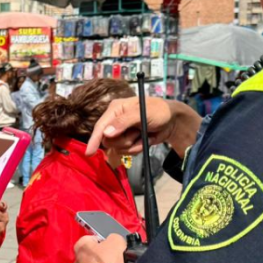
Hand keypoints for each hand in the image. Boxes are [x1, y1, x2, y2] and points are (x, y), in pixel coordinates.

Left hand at [74, 235, 127, 262]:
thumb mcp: (116, 240)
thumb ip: (114, 237)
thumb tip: (115, 241)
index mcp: (81, 245)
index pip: (95, 238)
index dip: (107, 241)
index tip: (114, 245)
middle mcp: (77, 258)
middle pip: (96, 253)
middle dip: (106, 255)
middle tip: (117, 257)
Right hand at [86, 97, 201, 157]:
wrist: (172, 122)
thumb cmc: (158, 111)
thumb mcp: (141, 113)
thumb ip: (123, 122)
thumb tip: (107, 132)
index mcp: (115, 110)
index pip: (100, 126)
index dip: (94, 139)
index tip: (89, 153)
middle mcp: (115, 121)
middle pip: (108, 140)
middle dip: (124, 140)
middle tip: (136, 133)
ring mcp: (121, 133)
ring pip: (118, 148)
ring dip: (132, 145)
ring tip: (142, 135)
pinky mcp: (128, 142)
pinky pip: (126, 152)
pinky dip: (137, 148)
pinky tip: (144, 140)